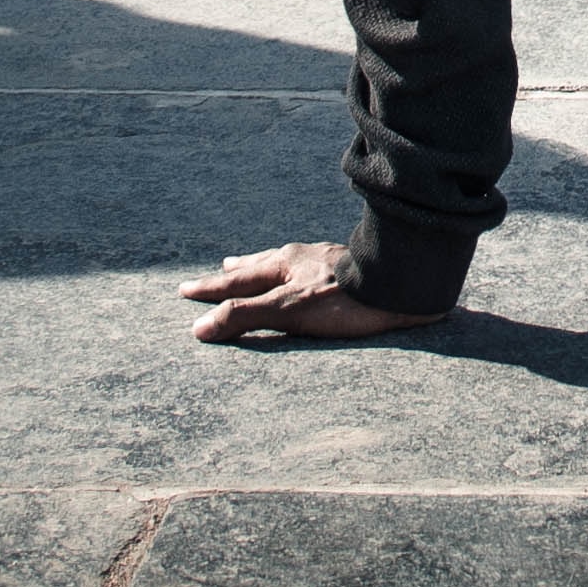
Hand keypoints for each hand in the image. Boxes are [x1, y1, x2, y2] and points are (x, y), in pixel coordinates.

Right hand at [178, 240, 445, 345]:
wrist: (403, 283)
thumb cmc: (345, 299)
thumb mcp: (289, 310)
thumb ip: (245, 317)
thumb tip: (199, 328)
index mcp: (284, 263)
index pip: (236, 280)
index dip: (210, 289)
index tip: (184, 291)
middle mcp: (303, 257)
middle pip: (261, 265)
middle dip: (238, 273)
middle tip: (221, 270)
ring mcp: (327, 261)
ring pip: (287, 264)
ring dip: (266, 270)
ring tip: (255, 268)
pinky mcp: (349, 270)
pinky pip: (310, 270)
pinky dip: (295, 275)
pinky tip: (308, 278)